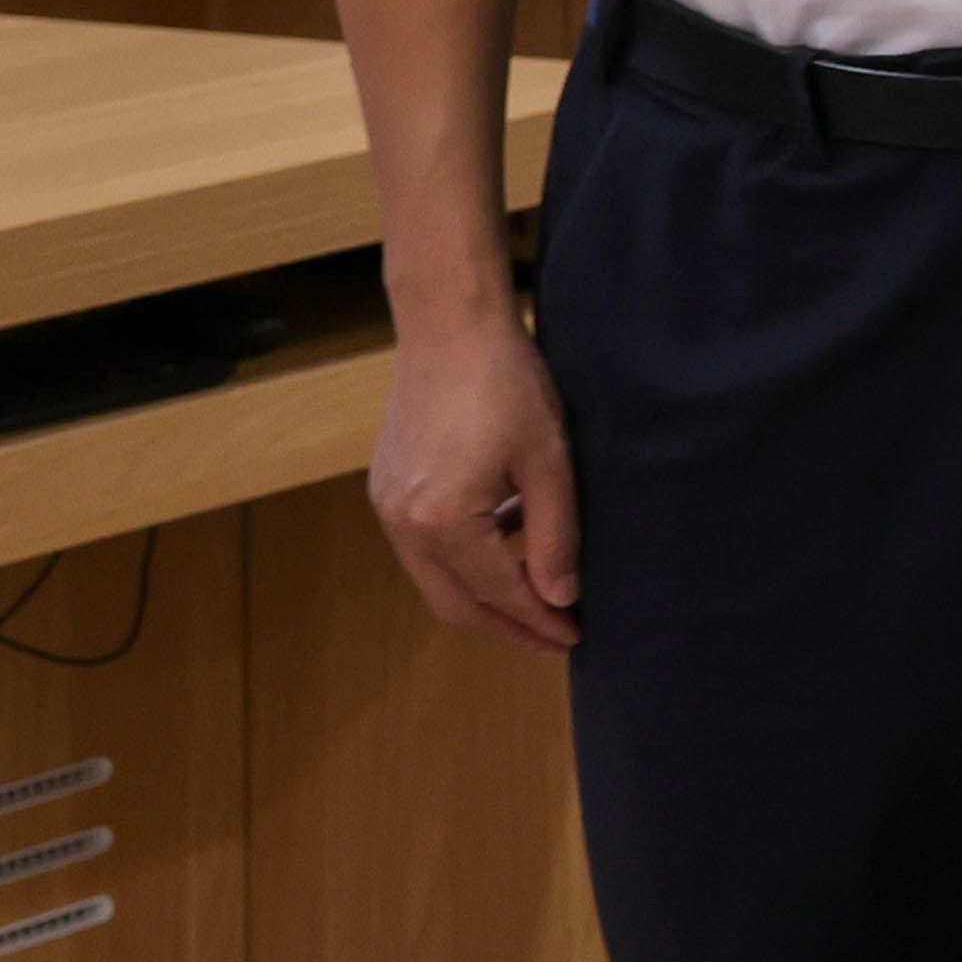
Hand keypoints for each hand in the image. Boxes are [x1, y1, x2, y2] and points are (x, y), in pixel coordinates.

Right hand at [371, 300, 581, 651]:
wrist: (448, 325)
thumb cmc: (505, 381)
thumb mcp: (548, 460)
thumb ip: (555, 534)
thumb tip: (561, 597)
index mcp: (444, 521)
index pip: (500, 593)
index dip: (539, 620)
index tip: (574, 634)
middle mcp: (404, 524)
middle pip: (456, 604)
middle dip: (507, 627)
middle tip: (552, 636)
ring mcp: (388, 506)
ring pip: (437, 580)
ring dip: (485, 595)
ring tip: (537, 595)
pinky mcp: (387, 488)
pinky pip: (425, 547)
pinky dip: (465, 560)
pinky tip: (508, 543)